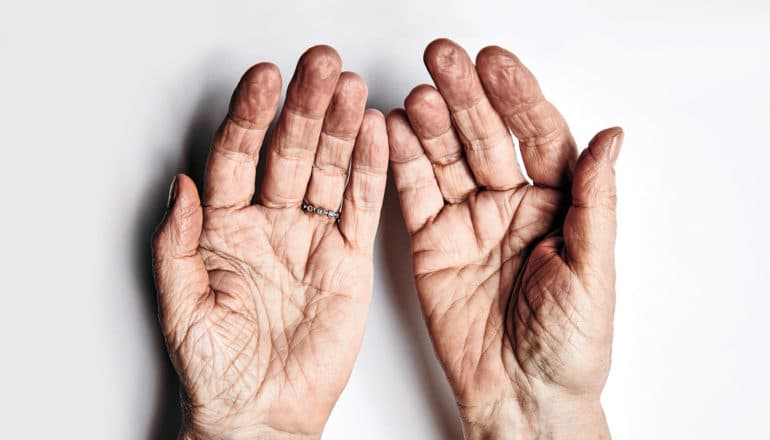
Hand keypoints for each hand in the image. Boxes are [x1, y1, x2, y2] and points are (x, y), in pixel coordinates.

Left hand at [152, 46, 387, 438]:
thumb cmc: (218, 371)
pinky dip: (371, 172)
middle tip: (320, 67)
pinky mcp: (349, 260)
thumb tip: (179, 186)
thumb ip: (178, 245)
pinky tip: (377, 135)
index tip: (264, 81)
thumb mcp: (183, 308)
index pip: (236, 157)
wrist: (264, 415)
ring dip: (341, 128)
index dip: (250, 117)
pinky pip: (360, 208)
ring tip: (352, 89)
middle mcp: (270, 223)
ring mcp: (311, 238)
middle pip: (287, 151)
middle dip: (304, 107)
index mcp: (224, 228)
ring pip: (328, 170)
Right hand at [387, 39, 621, 438]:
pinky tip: (391, 132)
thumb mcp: (593, 273)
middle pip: (486, 136)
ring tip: (417, 97)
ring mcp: (467, 220)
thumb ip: (595, 203)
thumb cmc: (569, 347)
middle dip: (465, 97)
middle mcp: (510, 204)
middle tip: (445, 61)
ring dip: (430, 124)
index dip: (517, 98)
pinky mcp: (430, 242)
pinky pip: (413, 194)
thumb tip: (610, 139)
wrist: (522, 398)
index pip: (538, 135)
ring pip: (446, 157)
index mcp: (557, 204)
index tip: (496, 66)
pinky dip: (401, 163)